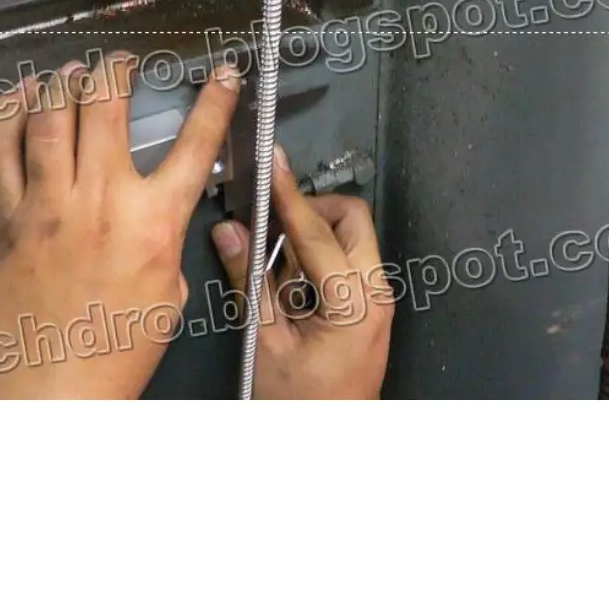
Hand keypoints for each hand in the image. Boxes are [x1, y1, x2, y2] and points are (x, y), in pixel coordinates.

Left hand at [0, 54, 241, 398]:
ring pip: (49, 115)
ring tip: (73, 68)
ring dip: (64, 80)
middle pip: (107, 106)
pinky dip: (9, 112)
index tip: (222, 74)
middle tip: (123, 59)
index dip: (215, 100)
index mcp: (154, 223)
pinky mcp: (2, 219)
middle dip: (118, 67)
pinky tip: (20, 97)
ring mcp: (44, 206)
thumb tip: (159, 211)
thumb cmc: (116, 354)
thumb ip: (167, 240)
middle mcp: (99, 202)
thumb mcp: (171, 293)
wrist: (50, 393)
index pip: (194, 144)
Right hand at [211, 146, 393, 398]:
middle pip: (349, 219)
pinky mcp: (371, 306)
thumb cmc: (300, 406)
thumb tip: (230, 231)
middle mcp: (377, 293)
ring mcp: (378, 299)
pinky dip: (318, 258)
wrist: (327, 444)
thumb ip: (248, 280)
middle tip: (271, 226)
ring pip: (351, 237)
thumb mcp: (264, 343)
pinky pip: (348, 261)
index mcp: (354, 302)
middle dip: (310, 212)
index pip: (317, 232)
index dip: (289, 194)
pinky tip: (290, 289)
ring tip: (277, 272)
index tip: (273, 163)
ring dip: (312, 237)